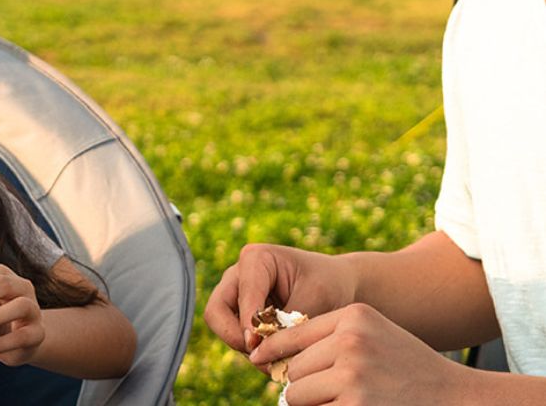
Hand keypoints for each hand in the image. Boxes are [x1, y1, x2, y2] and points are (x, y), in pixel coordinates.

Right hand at [204, 243, 358, 353]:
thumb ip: (286, 323)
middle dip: (234, 337)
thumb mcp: (314, 300)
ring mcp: (236, 294)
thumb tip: (259, 350)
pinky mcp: (240, 314)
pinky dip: (252, 350)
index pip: (242, 296)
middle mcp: (238, 275)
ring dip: (245, 347)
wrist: (339, 285)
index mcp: (256, 259)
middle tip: (259, 356)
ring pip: (222, 327)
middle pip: (216, 311)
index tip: (259, 346)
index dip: (248, 324)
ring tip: (274, 361)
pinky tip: (276, 358)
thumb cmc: (329, 285)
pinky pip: (235, 335)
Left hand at [250, 303, 474, 404]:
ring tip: (347, 400)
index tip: (257, 357)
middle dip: (304, 385)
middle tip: (335, 392)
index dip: (272, 350)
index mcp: (354, 316)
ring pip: (296, 395)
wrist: (456, 398)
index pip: (291, 333)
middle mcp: (351, 340)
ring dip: (312, 404)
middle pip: (293, 369)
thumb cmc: (409, 369)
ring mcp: (353, 375)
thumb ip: (330, 337)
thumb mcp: (374, 334)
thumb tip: (271, 354)